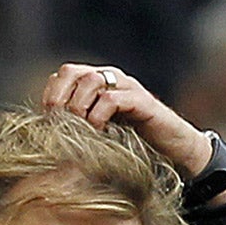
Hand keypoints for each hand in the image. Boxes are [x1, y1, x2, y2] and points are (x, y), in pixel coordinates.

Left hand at [40, 62, 225, 204]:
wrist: (178, 152)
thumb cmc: (140, 147)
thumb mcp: (103, 136)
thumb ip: (82, 128)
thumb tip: (50, 137)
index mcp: (98, 84)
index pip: (63, 76)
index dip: (51, 95)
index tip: (47, 121)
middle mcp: (111, 79)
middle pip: (72, 71)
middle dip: (60, 97)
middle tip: (58, 123)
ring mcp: (127, 87)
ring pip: (91, 81)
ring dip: (78, 106)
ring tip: (79, 129)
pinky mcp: (142, 101)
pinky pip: (112, 98)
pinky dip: (99, 115)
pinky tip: (99, 133)